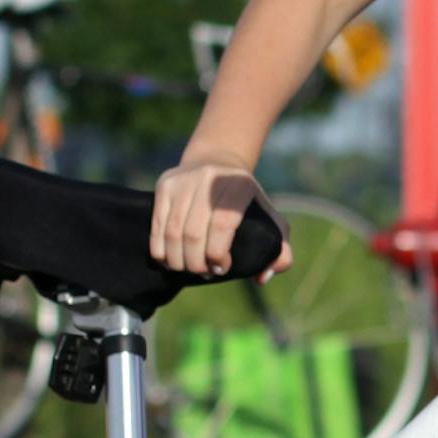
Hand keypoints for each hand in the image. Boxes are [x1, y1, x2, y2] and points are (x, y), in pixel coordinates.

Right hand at [149, 154, 291, 278]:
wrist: (216, 161)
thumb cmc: (245, 199)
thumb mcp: (269, 216)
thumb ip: (279, 249)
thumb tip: (263, 277)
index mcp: (239, 185)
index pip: (222, 225)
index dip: (218, 254)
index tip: (221, 268)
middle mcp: (209, 179)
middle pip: (193, 233)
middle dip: (197, 263)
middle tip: (204, 272)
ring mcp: (184, 181)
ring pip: (172, 232)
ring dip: (178, 261)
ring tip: (189, 269)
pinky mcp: (165, 185)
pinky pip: (157, 226)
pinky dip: (161, 250)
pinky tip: (171, 261)